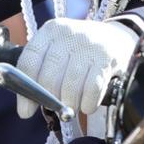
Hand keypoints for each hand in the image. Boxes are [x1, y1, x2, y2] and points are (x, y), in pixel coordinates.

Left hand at [16, 17, 138, 120]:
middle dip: (51, 100)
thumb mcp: (58, 51)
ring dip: (70, 104)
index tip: (26, 111)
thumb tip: (25, 110)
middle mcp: (68, 34)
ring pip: (70, 86)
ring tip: (72, 107)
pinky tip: (88, 105)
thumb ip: (40, 74)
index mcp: (50, 31)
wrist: (118, 37)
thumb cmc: (80, 50)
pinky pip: (92, 88)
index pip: (29, 61)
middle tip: (57, 108)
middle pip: (49, 77)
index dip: (26, 91)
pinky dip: (88, 103)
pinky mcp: (107, 57)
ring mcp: (89, 44)